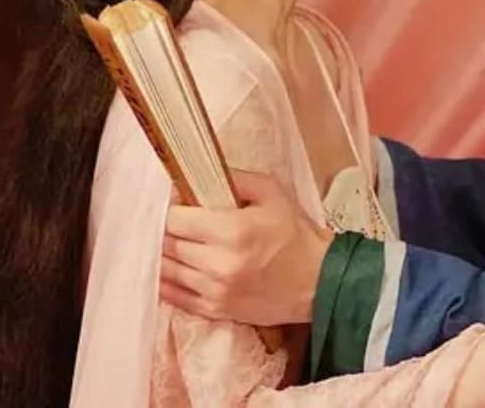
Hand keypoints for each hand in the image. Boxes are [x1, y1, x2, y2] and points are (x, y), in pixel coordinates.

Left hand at [160, 170, 331, 325]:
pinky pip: (173, 297)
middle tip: (174, 221)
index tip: (176, 202)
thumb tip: (197, 175)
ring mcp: (215, 290)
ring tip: (172, 242)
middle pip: (166, 244)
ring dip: (163, 255)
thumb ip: (234, 179)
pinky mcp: (216, 310)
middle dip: (164, 230)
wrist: (321, 281)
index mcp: (232, 231)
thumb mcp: (273, 194)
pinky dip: (165, 281)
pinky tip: (170, 269)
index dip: (169, 208)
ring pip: (165, 270)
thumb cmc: (297, 235)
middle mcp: (219, 264)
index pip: (174, 219)